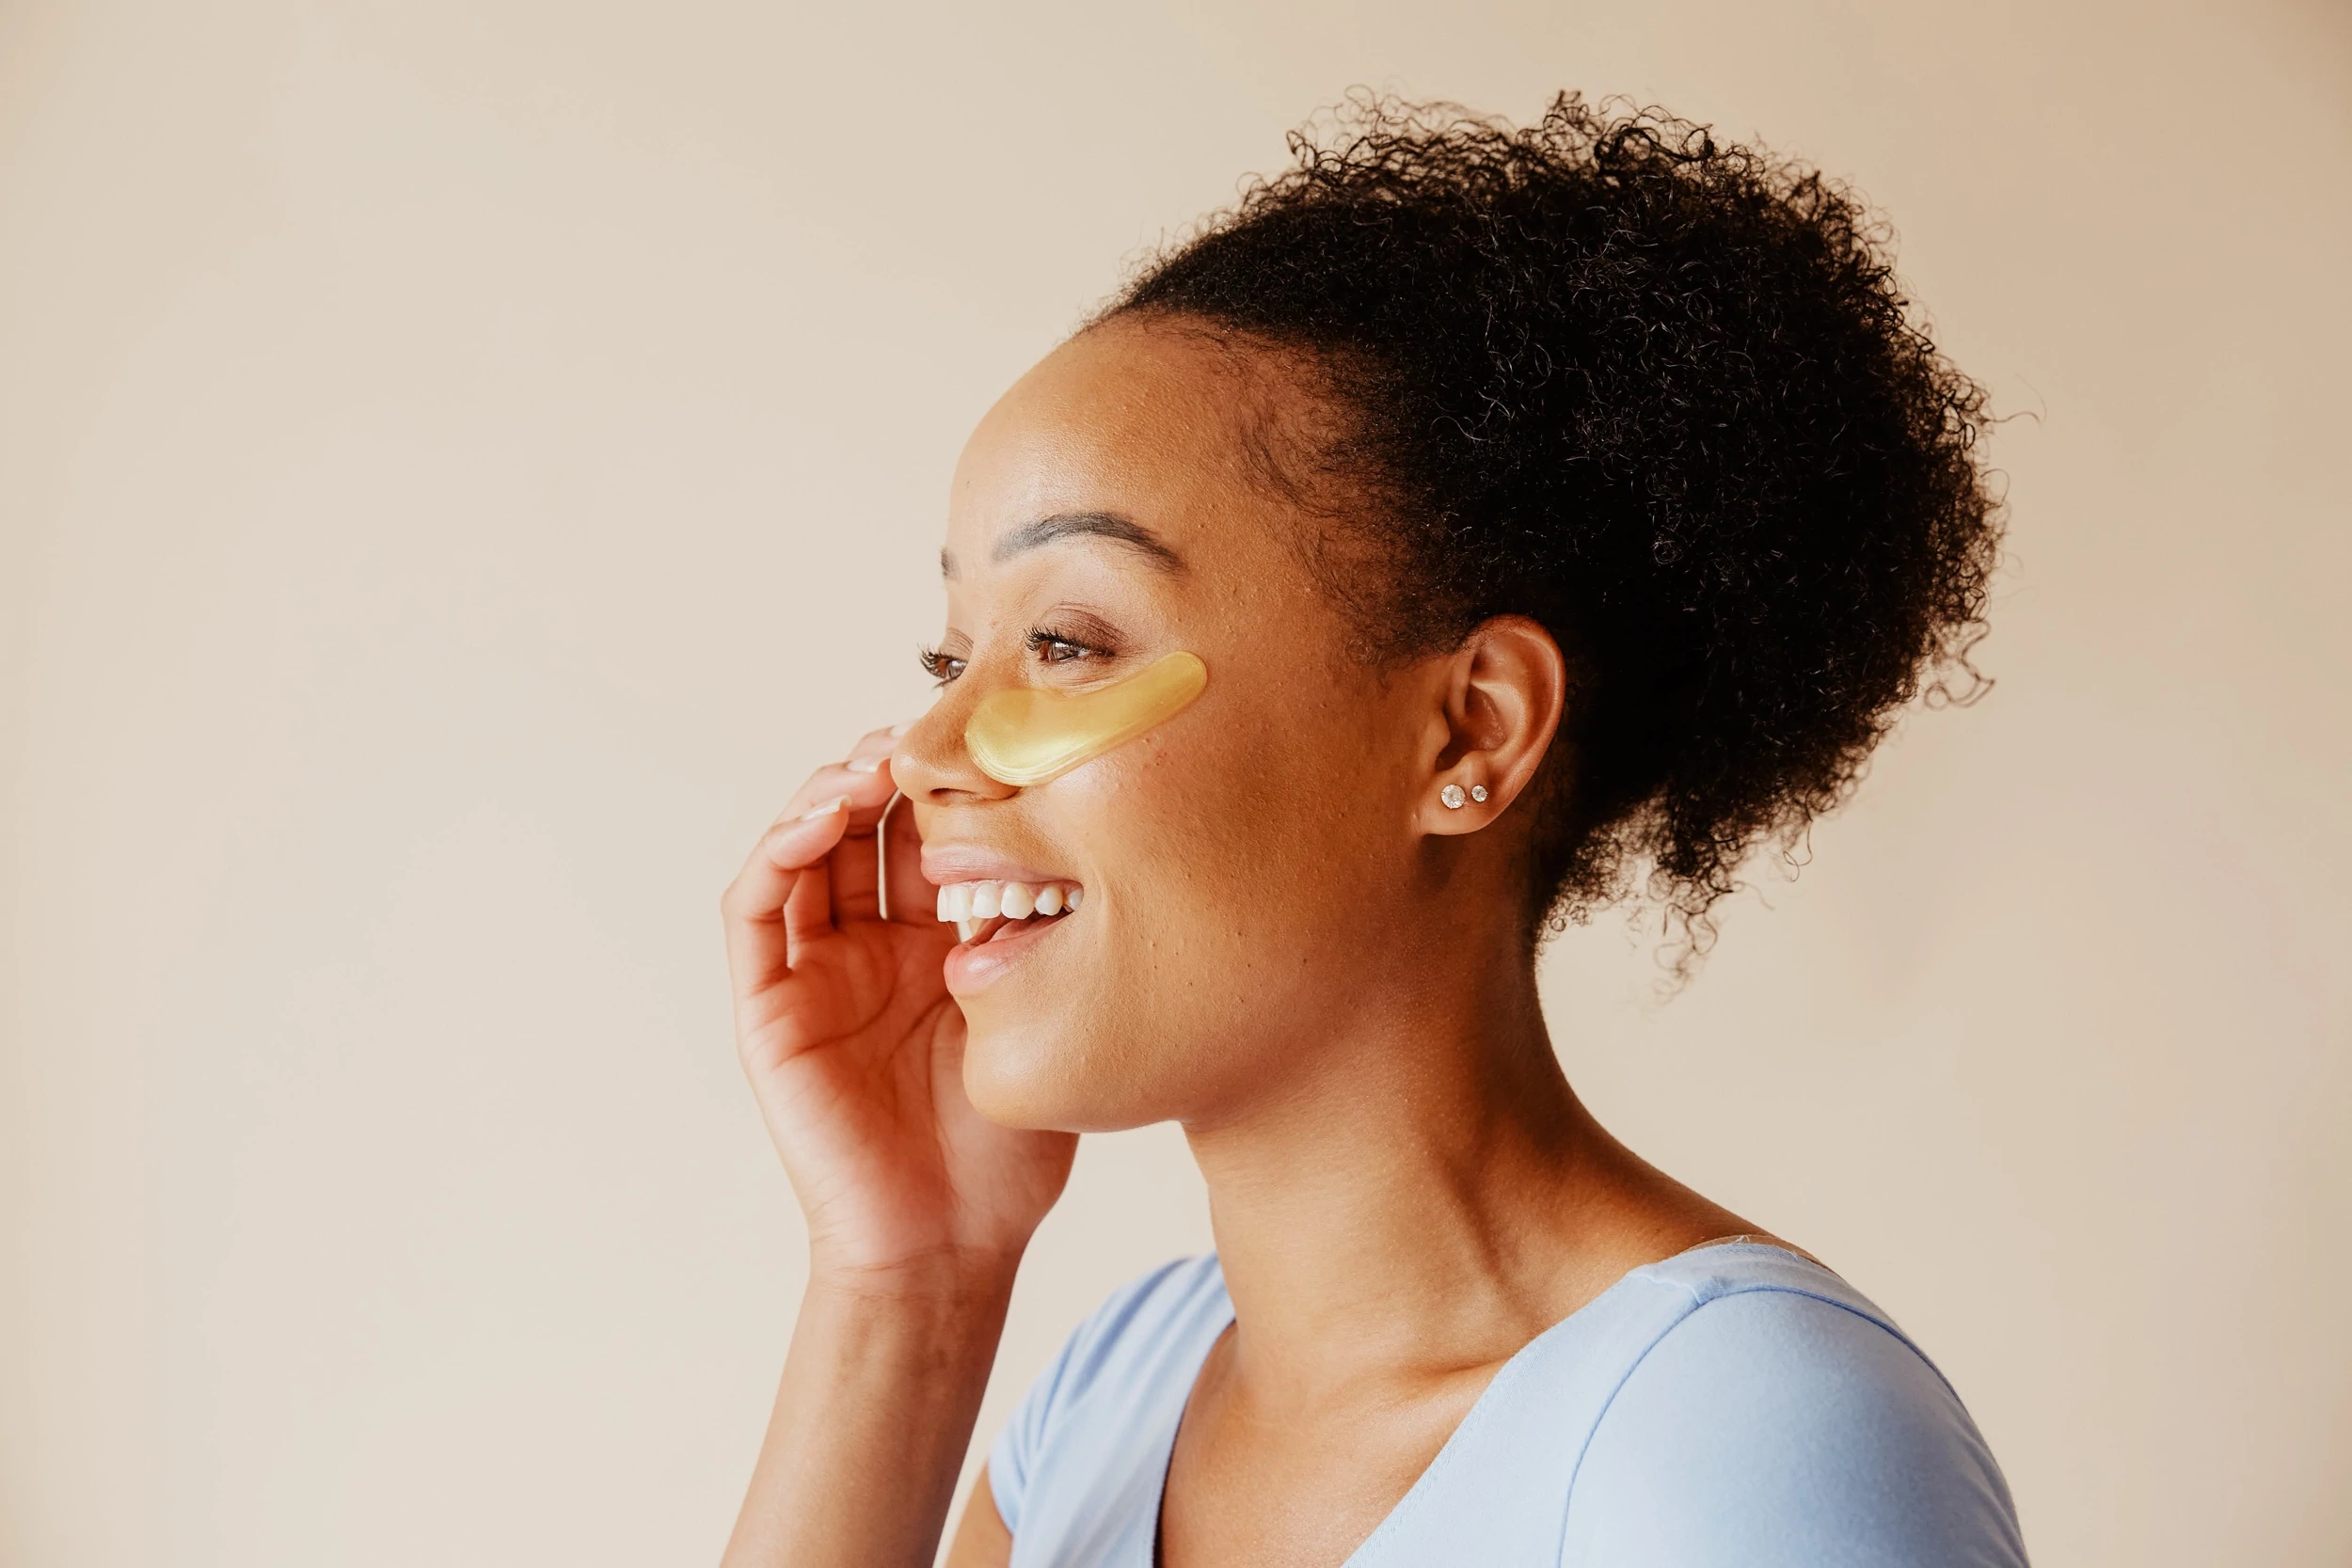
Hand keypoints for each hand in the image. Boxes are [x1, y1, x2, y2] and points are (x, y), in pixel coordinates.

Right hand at [721, 726, 1076, 1286]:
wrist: (950, 1247)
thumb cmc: (1007, 1155)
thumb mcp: (1045, 1023)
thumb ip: (1048, 942)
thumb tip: (1091, 841)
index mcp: (933, 949)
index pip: (927, 839)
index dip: (946, 787)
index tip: (986, 746)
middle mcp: (868, 951)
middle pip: (861, 829)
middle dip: (889, 772)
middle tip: (927, 735)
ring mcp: (813, 976)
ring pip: (801, 851)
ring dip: (828, 794)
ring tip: (874, 764)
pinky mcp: (768, 1008)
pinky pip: (756, 910)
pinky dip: (779, 851)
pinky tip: (822, 818)